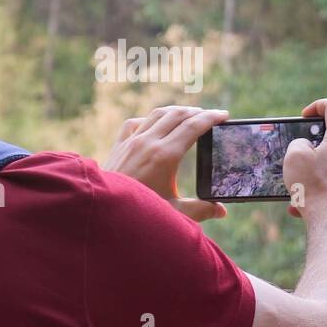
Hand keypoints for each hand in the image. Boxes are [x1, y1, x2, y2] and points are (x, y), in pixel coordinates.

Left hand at [104, 106, 229, 221]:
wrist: (102, 212)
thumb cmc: (138, 215)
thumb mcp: (174, 213)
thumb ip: (200, 210)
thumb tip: (222, 211)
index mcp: (165, 156)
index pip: (193, 127)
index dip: (211, 118)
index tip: (224, 116)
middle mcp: (148, 143)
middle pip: (177, 115)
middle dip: (197, 112)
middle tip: (211, 116)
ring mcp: (131, 142)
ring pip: (157, 114)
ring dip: (176, 111)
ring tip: (189, 115)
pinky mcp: (119, 146)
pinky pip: (136, 122)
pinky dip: (150, 119)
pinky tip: (155, 125)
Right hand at [282, 98, 326, 220]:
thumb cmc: (315, 189)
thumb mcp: (294, 158)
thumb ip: (298, 143)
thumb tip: (305, 147)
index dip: (318, 106)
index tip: (305, 116)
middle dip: (316, 144)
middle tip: (301, 154)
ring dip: (318, 170)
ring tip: (298, 187)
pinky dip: (324, 188)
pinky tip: (305, 205)